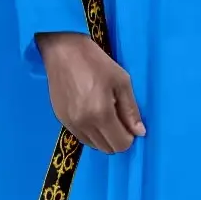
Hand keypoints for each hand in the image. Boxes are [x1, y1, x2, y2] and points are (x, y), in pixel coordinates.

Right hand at [35, 32, 145, 153]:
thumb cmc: (96, 62)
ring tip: (105, 115)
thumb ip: (131, 110)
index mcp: (101, 114)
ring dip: (103, 137)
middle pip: (107, 148)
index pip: (120, 144)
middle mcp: (84, 124)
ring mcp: (70, 123)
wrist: (63, 51)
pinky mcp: (61, 119)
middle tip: (119, 118)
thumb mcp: (122, 81)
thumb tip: (139, 132)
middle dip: (117, 138)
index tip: (129, 123)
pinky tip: (92, 113)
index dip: (129, 137)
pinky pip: (81, 137)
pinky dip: (90, 132)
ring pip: (93, 145)